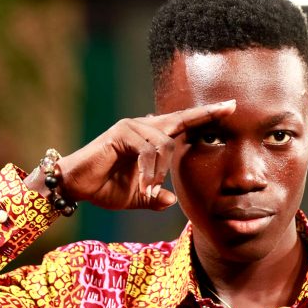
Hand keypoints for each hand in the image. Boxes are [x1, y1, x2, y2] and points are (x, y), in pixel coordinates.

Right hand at [40, 100, 235, 211]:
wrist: (76, 186)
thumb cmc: (103, 188)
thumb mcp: (137, 197)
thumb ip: (154, 197)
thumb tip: (172, 200)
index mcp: (150, 139)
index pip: (182, 124)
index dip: (205, 116)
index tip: (230, 107)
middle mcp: (143, 127)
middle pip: (180, 120)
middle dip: (206, 114)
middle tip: (231, 107)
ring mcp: (132, 127)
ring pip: (164, 144)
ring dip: (160, 171)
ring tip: (149, 189)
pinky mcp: (121, 133)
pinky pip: (147, 149)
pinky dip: (149, 170)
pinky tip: (144, 184)